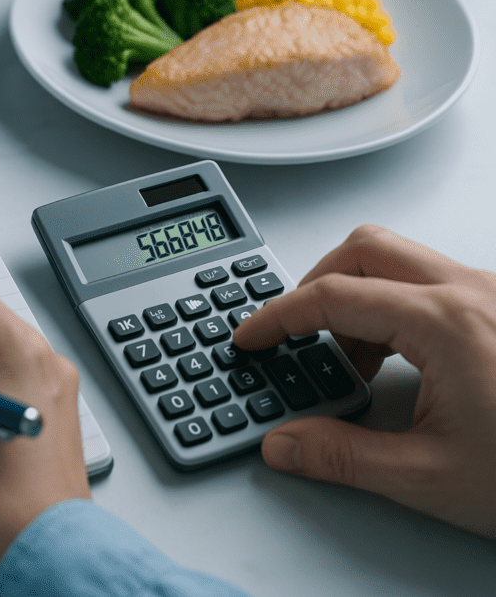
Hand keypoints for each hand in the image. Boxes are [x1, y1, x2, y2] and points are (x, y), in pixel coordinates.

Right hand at [232, 225, 495, 537]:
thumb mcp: (427, 476)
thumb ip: (340, 456)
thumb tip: (285, 443)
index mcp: (446, 324)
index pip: (332, 297)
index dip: (278, 317)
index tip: (253, 337)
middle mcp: (470, 293)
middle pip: (366, 248)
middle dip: (315, 283)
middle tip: (293, 330)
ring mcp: (490, 296)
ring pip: (399, 258)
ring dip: (356, 293)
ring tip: (346, 357)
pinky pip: (429, 281)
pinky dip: (391, 307)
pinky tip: (393, 359)